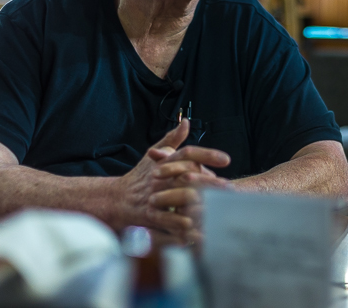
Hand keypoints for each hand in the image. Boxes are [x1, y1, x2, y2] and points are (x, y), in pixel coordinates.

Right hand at [114, 119, 229, 239]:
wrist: (117, 198)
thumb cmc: (141, 176)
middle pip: (188, 175)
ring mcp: (154, 195)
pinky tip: (193, 225)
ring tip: (218, 206)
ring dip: (199, 202)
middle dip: (210, 181)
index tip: (227, 159)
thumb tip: (186, 122)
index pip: (188, 154)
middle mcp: (160, 177)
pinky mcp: (149, 214)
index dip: (207, 155)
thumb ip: (172, 139)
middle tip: (229, 186)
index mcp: (164, 161)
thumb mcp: (153, 154)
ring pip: (178, 196)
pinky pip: (165, 218)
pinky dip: (178, 221)